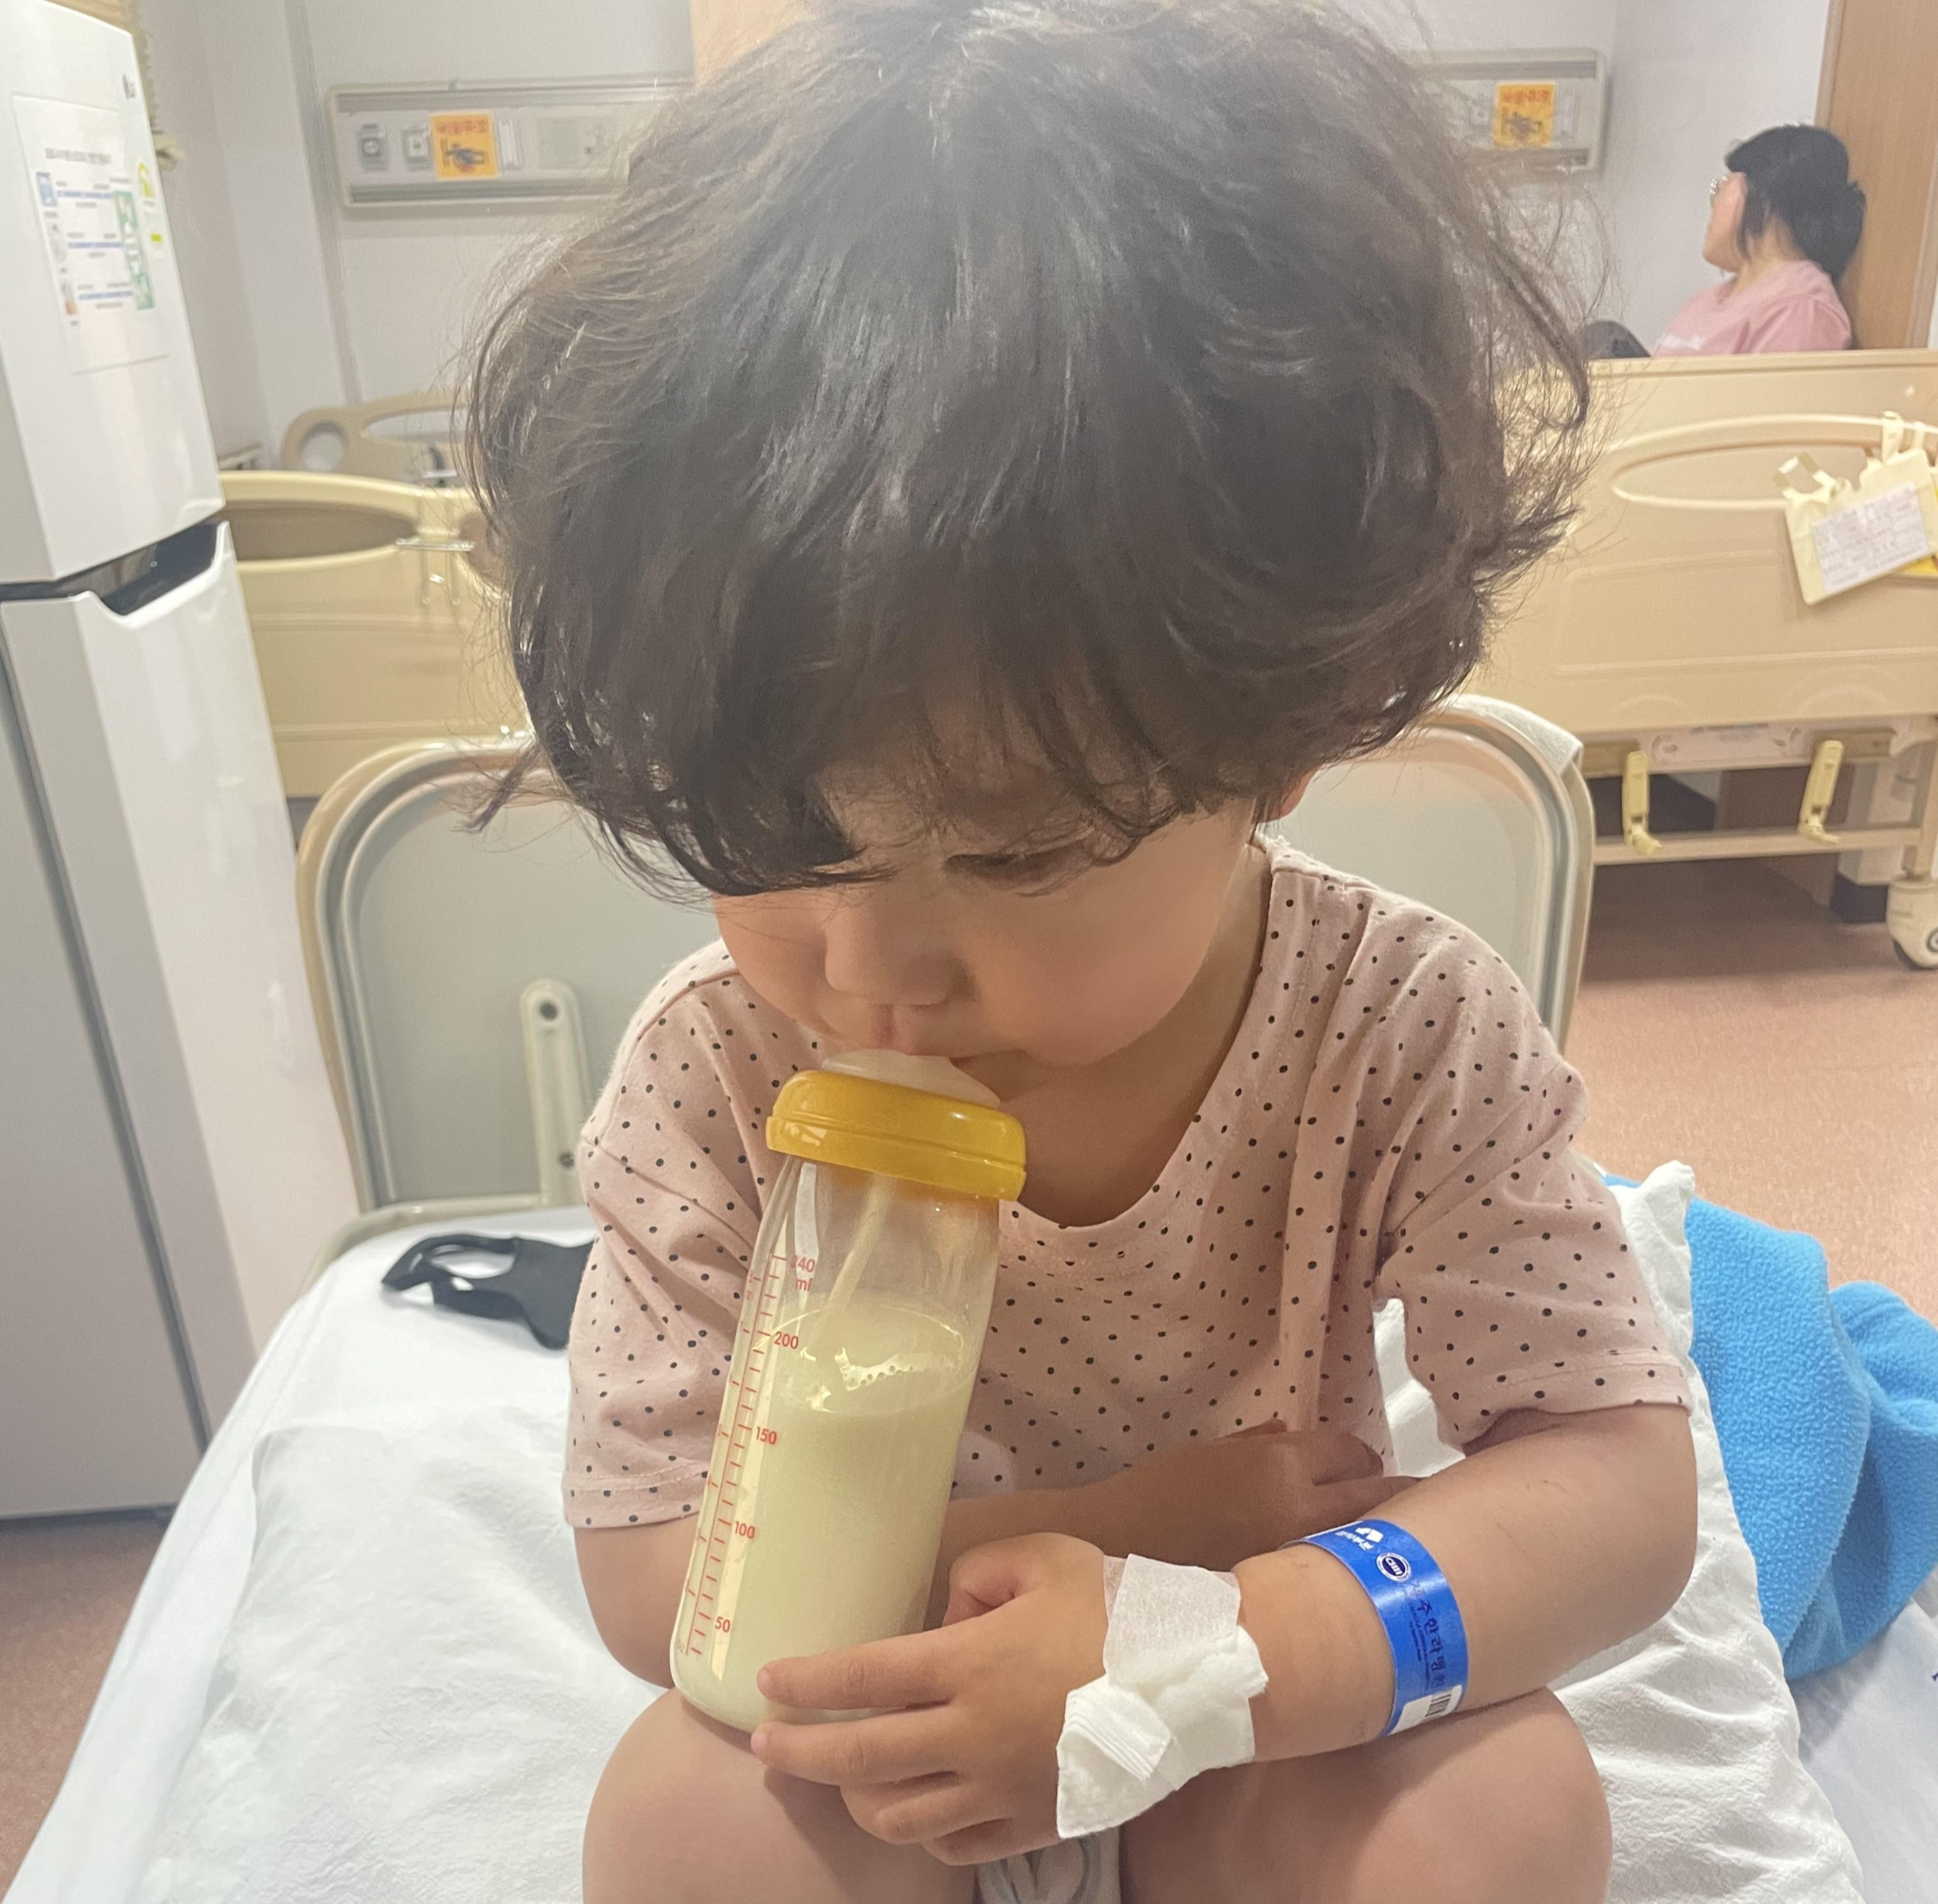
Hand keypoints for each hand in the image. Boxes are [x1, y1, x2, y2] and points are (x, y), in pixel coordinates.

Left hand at [752, 1533, 1106, 1865]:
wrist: (1194, 1677)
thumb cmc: (1113, 1605)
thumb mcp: (1039, 1556)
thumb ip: (972, 1576)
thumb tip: (943, 1618)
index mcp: (971, 1663)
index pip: (861, 1679)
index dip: (805, 1684)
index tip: (767, 1683)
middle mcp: (974, 1736)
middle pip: (859, 1759)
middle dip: (797, 1753)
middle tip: (765, 1745)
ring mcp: (1002, 1790)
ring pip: (898, 1817)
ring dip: (855, 1797)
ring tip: (841, 1776)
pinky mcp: (1033, 1825)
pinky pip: (955, 1845)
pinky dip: (923, 1828)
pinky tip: (916, 1803)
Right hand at [1089, 1419, 1413, 1571]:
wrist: (1120, 1550)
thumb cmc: (1156, 1492)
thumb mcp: (1207, 1452)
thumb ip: (1256, 1443)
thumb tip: (1290, 1433)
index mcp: (1278, 1465)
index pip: (1352, 1452)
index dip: (1362, 1457)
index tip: (1366, 1465)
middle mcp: (1299, 1509)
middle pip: (1377, 1497)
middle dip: (1393, 1494)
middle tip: (1401, 1501)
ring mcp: (1298, 1556)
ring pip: (1364, 1539)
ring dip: (1372, 1532)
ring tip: (1378, 1536)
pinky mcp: (1288, 1592)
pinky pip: (1334, 1570)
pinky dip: (1344, 1565)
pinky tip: (1341, 1572)